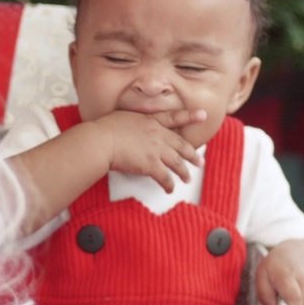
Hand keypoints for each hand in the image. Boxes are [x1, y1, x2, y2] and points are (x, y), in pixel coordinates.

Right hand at [84, 109, 206, 192]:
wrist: (101, 141)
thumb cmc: (104, 129)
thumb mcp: (123, 117)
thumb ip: (133, 123)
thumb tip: (131, 129)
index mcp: (150, 120)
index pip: (174, 117)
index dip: (190, 116)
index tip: (202, 115)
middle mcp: (158, 134)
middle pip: (181, 145)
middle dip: (192, 154)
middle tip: (199, 160)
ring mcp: (156, 150)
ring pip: (177, 163)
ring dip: (184, 172)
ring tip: (187, 178)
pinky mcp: (151, 165)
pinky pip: (165, 178)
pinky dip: (169, 185)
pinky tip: (169, 189)